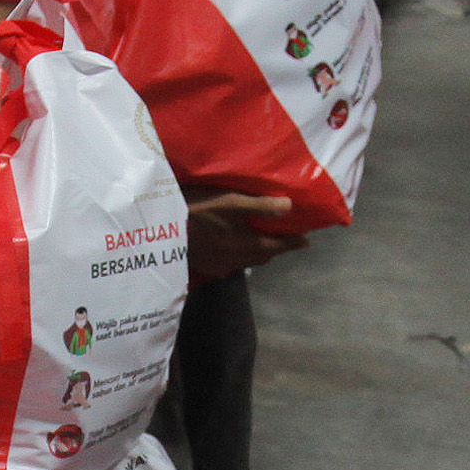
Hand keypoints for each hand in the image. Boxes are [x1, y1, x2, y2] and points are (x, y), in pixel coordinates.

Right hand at [185, 191, 300, 282]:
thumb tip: (290, 206)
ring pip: (248, 262)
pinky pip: (232, 265)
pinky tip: (235, 248)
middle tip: (286, 239)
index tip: (306, 241)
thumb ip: (261, 206)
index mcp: (247, 244)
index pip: (278, 246)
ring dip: (259, 253)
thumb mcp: (230, 201)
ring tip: (263, 242)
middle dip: (277, 248)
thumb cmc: (198, 209)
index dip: (293, 243)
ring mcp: (221, 266)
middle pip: (264, 256)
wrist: (162, 229)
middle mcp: (238, 260)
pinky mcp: (208, 267)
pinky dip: (241, 257)